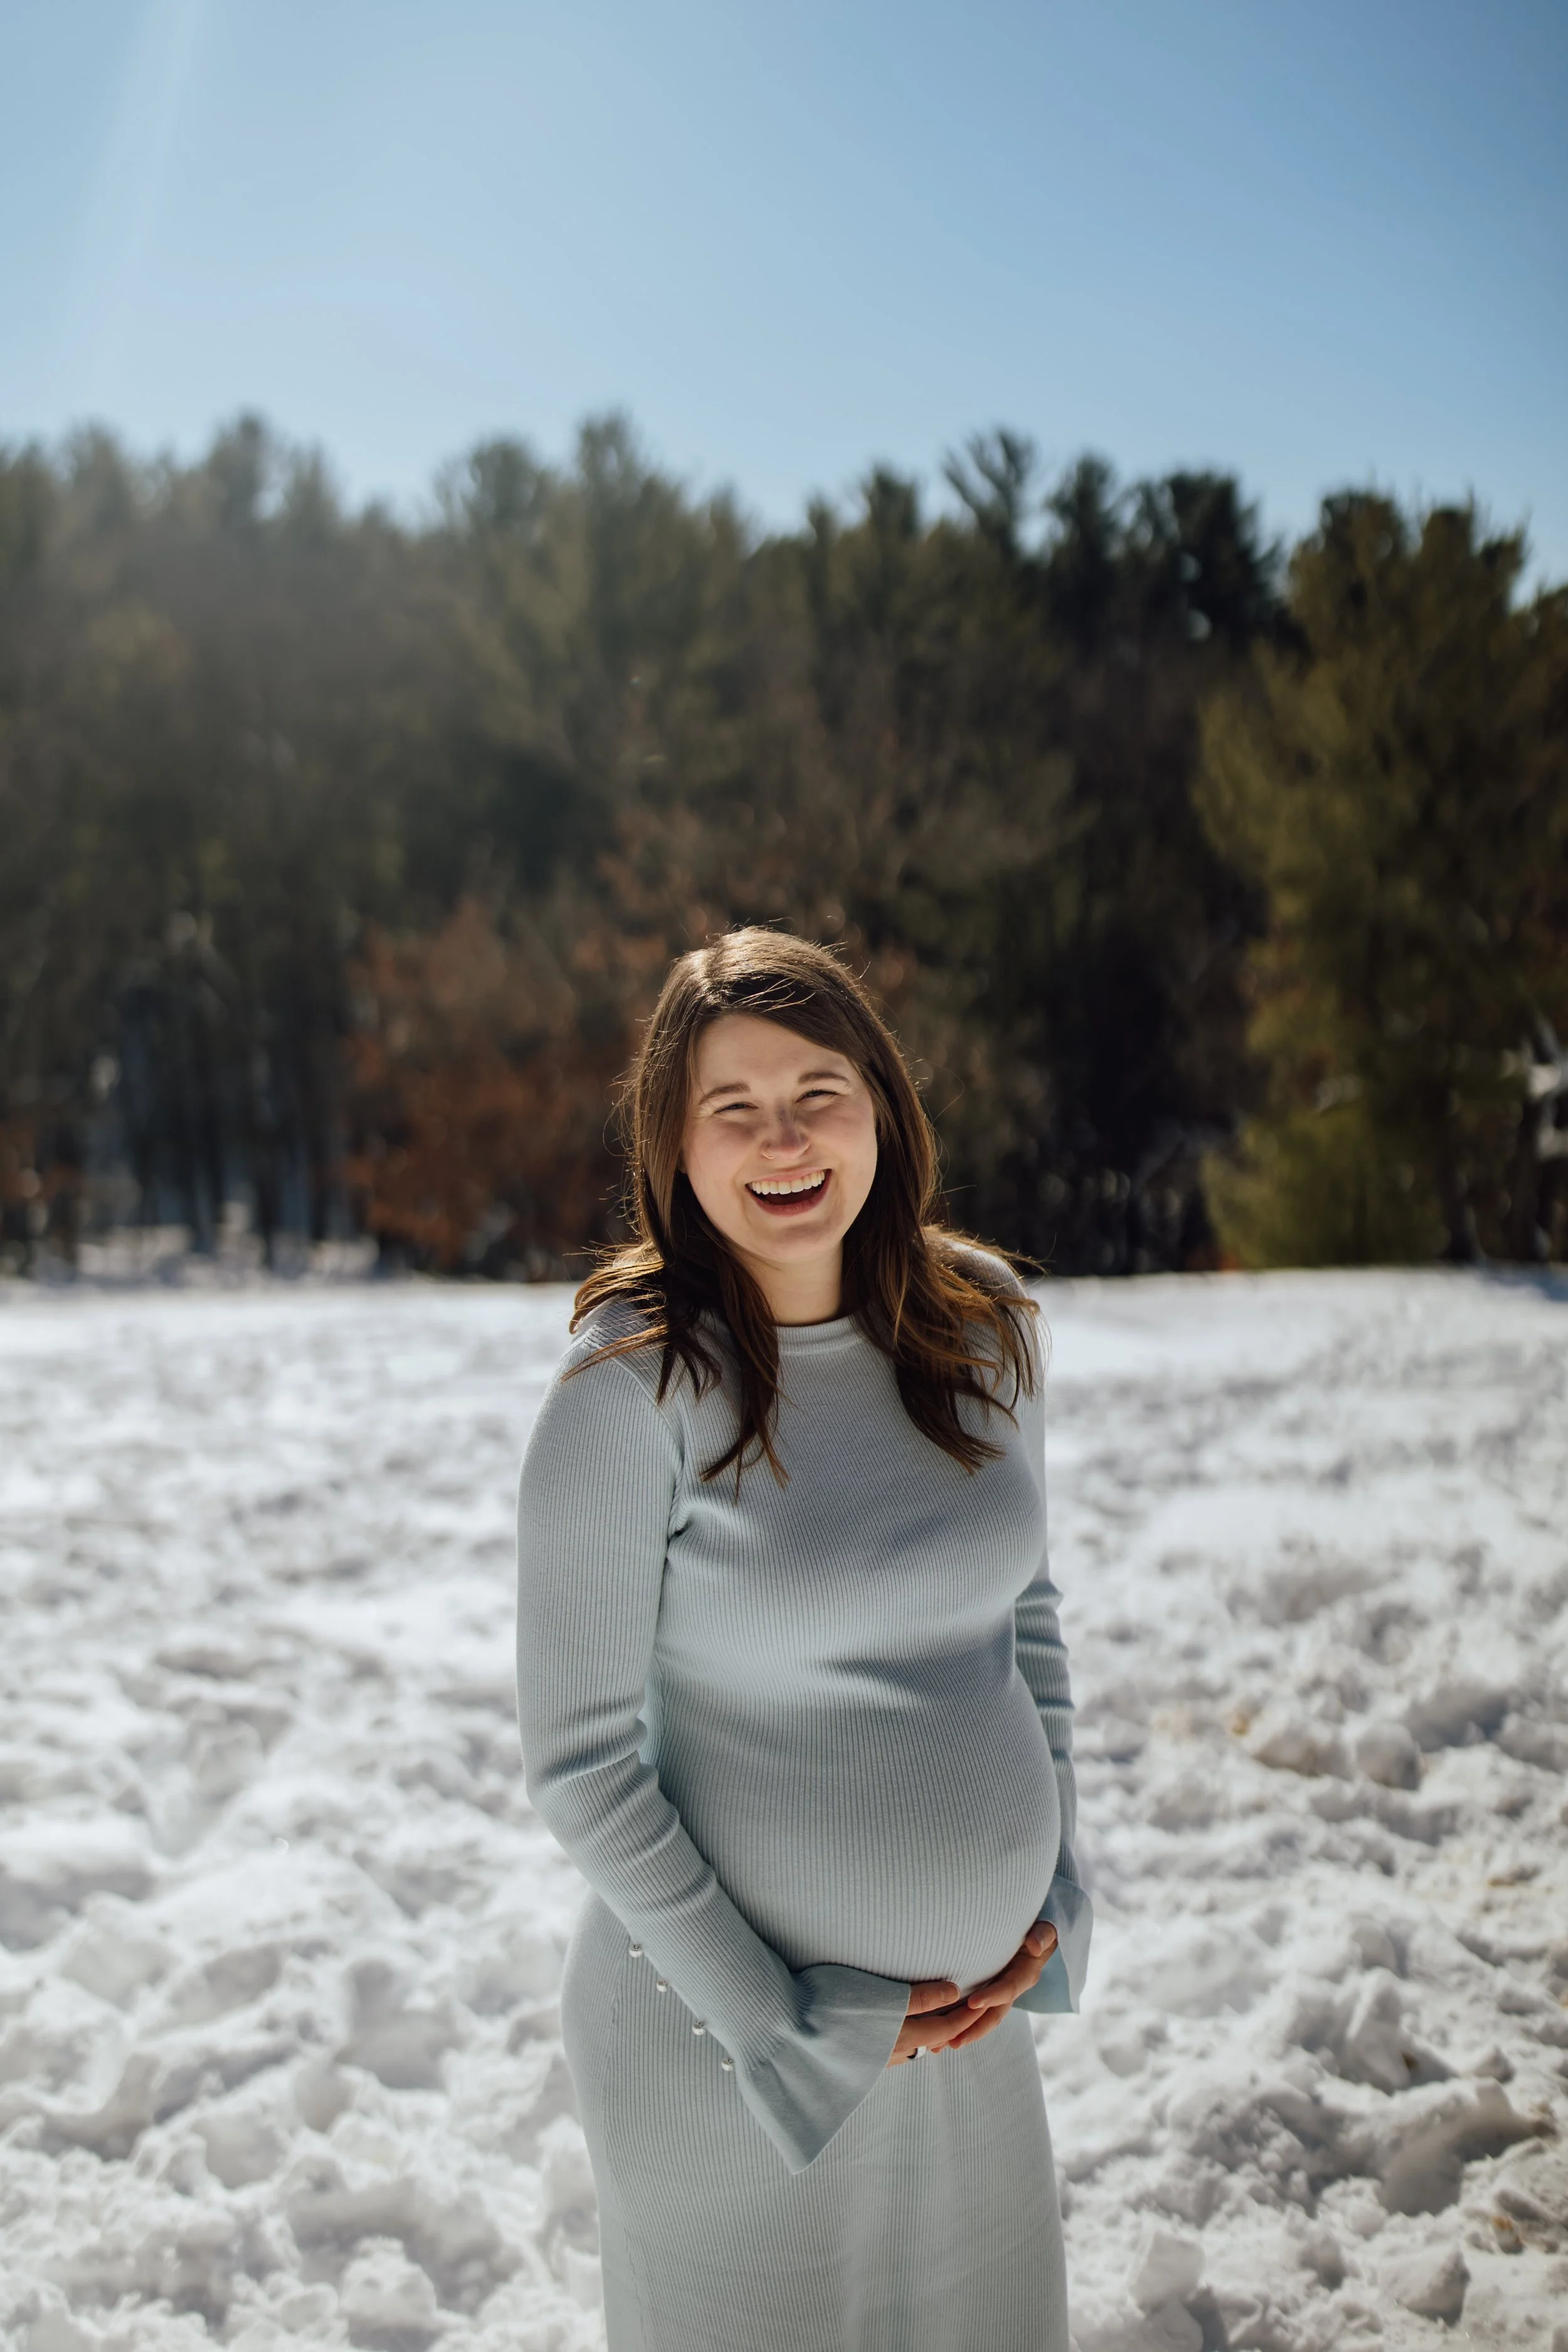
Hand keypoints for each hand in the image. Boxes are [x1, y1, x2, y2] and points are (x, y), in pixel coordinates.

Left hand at [886, 1921, 1057, 2066]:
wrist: (1035, 1937)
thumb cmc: (1038, 1931)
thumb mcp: (1045, 1930)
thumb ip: (1042, 1935)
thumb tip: (1035, 1946)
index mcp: (1024, 1975)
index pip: (1008, 1989)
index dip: (993, 1997)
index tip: (974, 2003)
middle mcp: (1011, 1989)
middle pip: (993, 2014)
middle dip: (974, 2029)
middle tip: (953, 2041)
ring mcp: (998, 1993)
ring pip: (982, 2018)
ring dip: (963, 2032)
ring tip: (940, 2046)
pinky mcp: (988, 1992)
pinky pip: (973, 2011)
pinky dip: (958, 2023)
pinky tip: (939, 2035)